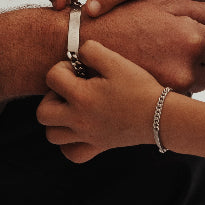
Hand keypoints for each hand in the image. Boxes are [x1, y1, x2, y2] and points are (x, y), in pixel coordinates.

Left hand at [37, 40, 163, 161]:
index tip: (79, 68)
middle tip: (70, 89)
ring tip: (73, 107)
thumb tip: (78, 53)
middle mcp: (79, 120)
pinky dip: (69, 143)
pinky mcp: (98, 147)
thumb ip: (91, 50)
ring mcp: (87, 136)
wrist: (162, 117)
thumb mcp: (116, 61)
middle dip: (51, 96)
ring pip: (52, 135)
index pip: (51, 77)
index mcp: (81, 97)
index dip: (62, 67)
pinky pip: (71, 153)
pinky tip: (80, 128)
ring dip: (56, 120)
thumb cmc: (140, 87)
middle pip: (42, 113)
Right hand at [78, 0, 204, 93]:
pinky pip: (178, 98)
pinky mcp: (155, 103)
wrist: (78, 43)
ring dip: (188, 75)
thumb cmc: (123, 16)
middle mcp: (186, 68)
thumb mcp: (164, 4)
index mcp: (192, 38)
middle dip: (203, 61)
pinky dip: (169, 87)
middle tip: (176, 48)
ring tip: (160, 58)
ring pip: (198, 87)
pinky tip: (151, 71)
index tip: (201, 39)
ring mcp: (171, 90)